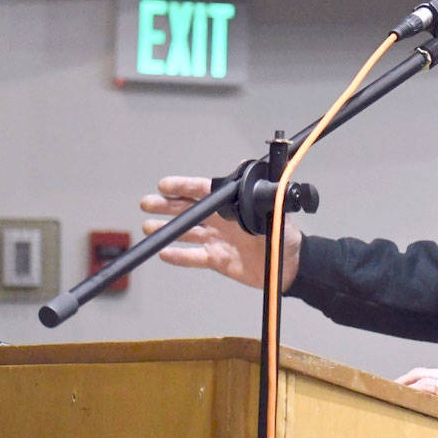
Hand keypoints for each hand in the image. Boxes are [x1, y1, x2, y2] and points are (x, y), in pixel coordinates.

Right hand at [140, 175, 301, 291]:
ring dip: (168, 230)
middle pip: (189, 211)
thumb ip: (261, 192)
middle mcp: (222, 222)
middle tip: (147, 202)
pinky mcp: (218, 260)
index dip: (184, 187)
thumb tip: (249, 169)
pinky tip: (164, 253)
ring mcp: (218, 241)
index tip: (165, 185)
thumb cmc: (286, 237)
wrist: (290, 268)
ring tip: (148, 226)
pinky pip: (194, 257)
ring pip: (187, 233)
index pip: (204, 193)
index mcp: (233, 208)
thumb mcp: (277, 212)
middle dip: (166, 206)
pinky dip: (179, 256)